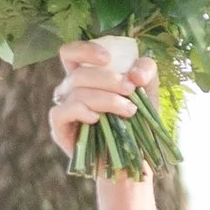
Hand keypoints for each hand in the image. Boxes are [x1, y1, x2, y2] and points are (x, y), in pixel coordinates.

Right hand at [50, 38, 148, 170]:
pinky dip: (81, 111)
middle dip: (108, 79)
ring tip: (129, 111)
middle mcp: (71, 90)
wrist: (133, 159)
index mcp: (86, 76)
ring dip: (106, 99)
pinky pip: (61, 112)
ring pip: (76, 92)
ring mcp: (64, 109)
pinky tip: (97, 120)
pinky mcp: (60, 129)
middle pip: (79, 74)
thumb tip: (135, 73)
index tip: (107, 58)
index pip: (71, 53)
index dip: (85, 50)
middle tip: (131, 90)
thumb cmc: (137, 123)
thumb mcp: (149, 92)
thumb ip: (146, 71)